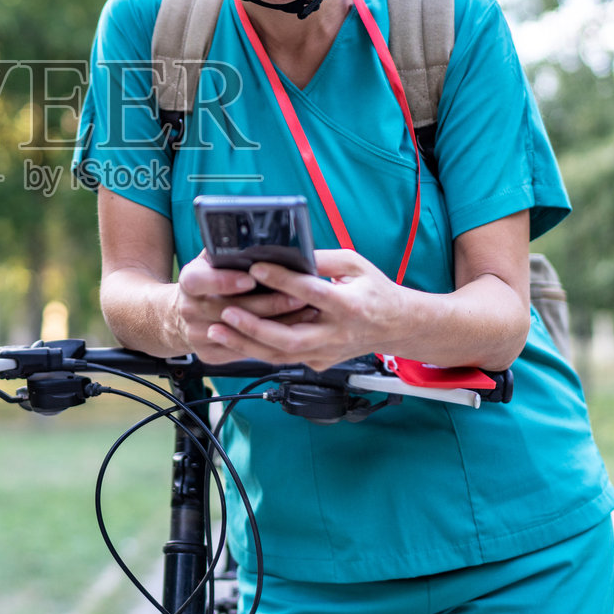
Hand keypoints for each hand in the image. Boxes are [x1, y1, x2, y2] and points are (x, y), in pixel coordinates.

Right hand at [174, 252, 318, 363]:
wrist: (181, 316)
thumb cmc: (208, 281)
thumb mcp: (210, 262)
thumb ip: (227, 253)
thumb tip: (258, 240)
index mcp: (189, 283)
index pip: (200, 281)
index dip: (225, 281)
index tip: (251, 278)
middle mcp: (189, 310)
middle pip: (230, 309)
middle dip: (268, 303)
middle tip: (298, 296)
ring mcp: (197, 335)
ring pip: (242, 333)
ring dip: (277, 324)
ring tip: (304, 312)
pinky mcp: (209, 354)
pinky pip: (244, 351)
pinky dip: (270, 342)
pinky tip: (293, 331)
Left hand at [202, 249, 403, 370]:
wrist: (396, 326)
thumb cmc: (375, 291)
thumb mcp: (355, 264)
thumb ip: (323, 258)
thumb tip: (288, 250)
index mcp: (349, 305)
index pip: (311, 292)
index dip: (282, 280)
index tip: (256, 268)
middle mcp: (337, 334)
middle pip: (291, 337)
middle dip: (254, 327)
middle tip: (226, 312)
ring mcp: (327, 352)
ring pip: (281, 356)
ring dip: (246, 345)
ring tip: (217, 331)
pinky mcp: (319, 362)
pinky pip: (284, 359)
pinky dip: (257, 351)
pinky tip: (233, 341)